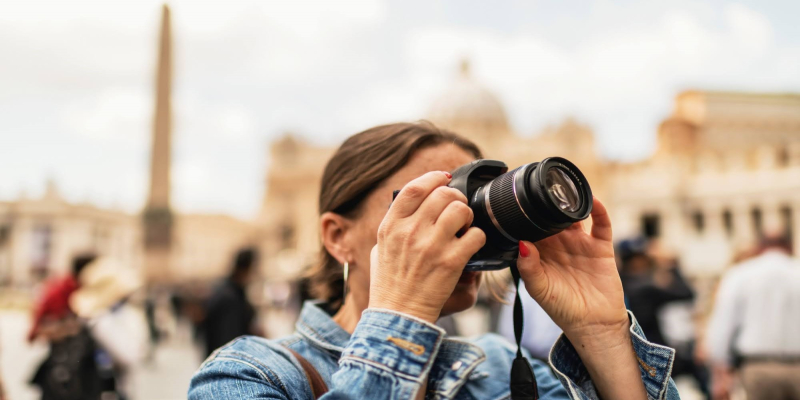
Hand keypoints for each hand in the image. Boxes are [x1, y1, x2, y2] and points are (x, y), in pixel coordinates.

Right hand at [368, 171, 485, 322]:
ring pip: (461, 210)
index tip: (444, 178)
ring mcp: (431, 246)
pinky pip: (475, 236)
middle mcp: (410, 232)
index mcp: (391, 226)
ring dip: (468, 216)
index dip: (434, 178)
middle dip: (456, 198)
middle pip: (443, 194)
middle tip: (458, 210)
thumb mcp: (379, 249)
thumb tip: (409, 208)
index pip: (415, 188)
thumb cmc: (388, 285)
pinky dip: (478, 238)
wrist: (398, 317)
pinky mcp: (451, 263)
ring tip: (464, 228)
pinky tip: (471, 246)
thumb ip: (393, 227)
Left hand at [517, 196, 625, 336]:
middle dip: (548, 204)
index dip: (526, 216)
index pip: (531, 228)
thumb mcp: (539, 290)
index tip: (520, 202)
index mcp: (541, 252)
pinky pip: (601, 224)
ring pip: (575, 216)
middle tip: (543, 189)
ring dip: (571, 204)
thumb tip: (522, 244)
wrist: (593, 324)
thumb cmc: (561, 309)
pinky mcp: (601, 246)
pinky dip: (599, 211)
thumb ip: (528, 268)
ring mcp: (580, 243)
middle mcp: (560, 244)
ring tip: (565, 190)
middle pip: (552, 217)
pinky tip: (593, 201)